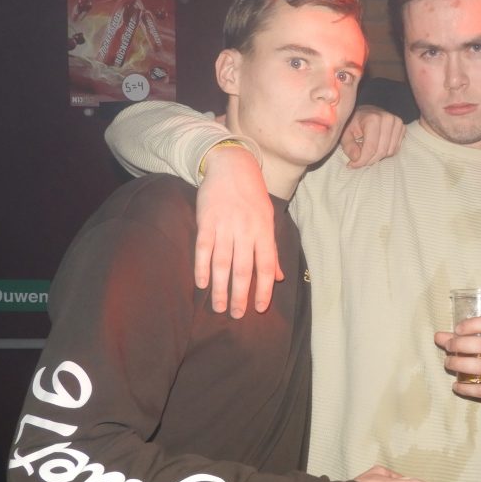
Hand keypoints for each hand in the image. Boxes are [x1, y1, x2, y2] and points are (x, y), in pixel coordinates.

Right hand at [197, 145, 283, 317]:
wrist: (232, 166)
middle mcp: (246, 230)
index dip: (263, 289)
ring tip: (218, 307)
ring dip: (220, 287)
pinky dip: (202, 267)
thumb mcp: (268, 219)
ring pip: (222, 262)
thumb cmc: (253, 196)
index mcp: (264, 231)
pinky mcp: (206, 221)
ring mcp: (225, 225)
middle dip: (240, 295)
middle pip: (243, 269)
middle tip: (236, 315)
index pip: (266, 266)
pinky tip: (202, 284)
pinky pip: (203, 248)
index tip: (259, 309)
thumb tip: (278, 277)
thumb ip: (271, 249)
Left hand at [341, 105, 405, 167]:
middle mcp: (388, 120)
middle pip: (381, 151)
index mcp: (373, 119)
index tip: (352, 165)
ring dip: (377, 157)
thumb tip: (356, 159)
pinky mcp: (402, 128)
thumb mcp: (345, 133)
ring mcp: (398, 124)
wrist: (366, 111)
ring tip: (366, 152)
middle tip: (358, 162)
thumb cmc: (354, 122)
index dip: (361, 160)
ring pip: (390, 152)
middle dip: (369, 160)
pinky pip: (395, 149)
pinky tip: (376, 148)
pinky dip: (385, 153)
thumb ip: (349, 146)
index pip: (371, 148)